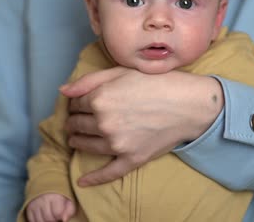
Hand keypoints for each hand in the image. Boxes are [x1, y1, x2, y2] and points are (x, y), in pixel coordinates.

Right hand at [26, 193, 75, 221]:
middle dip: (53, 220)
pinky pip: (32, 220)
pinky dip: (38, 221)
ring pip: (40, 221)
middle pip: (48, 218)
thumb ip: (69, 210)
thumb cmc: (60, 195)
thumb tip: (64, 220)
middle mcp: (43, 200)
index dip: (60, 216)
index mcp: (55, 196)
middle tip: (55, 217)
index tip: (61, 214)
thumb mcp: (69, 200)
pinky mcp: (29, 208)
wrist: (47, 185)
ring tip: (50, 217)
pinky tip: (43, 218)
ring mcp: (35, 204)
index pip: (57, 213)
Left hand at [62, 66, 222, 186]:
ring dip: (77, 141)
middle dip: (75, 121)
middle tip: (78, 120)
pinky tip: (82, 181)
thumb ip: (89, 80)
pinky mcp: (131, 159)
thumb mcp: (122, 71)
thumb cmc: (158, 83)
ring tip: (78, 138)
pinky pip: (107, 173)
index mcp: (100, 98)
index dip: (77, 103)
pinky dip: (93, 178)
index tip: (82, 103)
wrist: (190, 104)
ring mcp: (117, 144)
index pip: (75, 104)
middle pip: (76, 125)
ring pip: (85, 146)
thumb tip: (63, 91)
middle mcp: (104, 122)